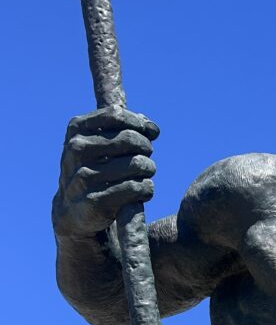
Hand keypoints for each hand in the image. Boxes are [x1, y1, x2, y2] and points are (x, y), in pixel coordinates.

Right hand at [53, 107, 158, 237]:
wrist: (74, 210)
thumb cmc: (95, 168)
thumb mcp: (99, 141)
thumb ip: (123, 125)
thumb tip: (152, 127)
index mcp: (77, 129)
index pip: (117, 115)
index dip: (140, 124)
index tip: (150, 134)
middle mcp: (77, 149)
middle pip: (131, 138)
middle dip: (146, 148)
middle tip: (146, 157)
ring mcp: (84, 176)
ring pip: (137, 164)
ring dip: (148, 169)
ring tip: (145, 174)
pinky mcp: (95, 201)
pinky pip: (136, 188)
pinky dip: (146, 189)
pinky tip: (143, 191)